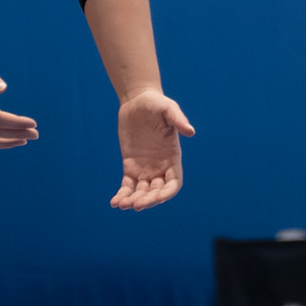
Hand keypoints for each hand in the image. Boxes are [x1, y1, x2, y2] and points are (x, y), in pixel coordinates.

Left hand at [110, 88, 194, 209]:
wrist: (137, 101)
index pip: (173, 183)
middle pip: (156, 192)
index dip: (167, 193)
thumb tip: (191, 131)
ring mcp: (144, 168)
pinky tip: (114, 202)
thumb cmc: (156, 104)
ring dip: (133, 201)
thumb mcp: (168, 108)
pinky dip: (122, 195)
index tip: (158, 199)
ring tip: (122, 205)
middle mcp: (160, 167)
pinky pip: (127, 186)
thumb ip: (178, 120)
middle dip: (148, 200)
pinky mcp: (130, 166)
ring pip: (141, 192)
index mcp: (172, 158)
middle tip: (136, 204)